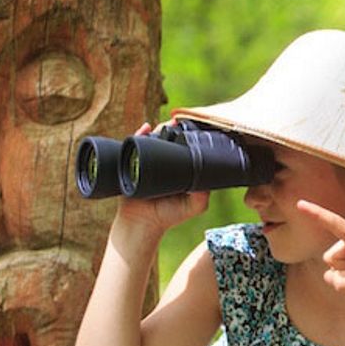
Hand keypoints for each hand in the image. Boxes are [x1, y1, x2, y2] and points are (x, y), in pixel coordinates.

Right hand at [112, 123, 209, 237]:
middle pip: (169, 140)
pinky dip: (140, 134)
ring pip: (153, 139)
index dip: (190, 138)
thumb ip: (204, 194)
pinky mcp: (133, 162)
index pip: (186, 148)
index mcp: (180, 169)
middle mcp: (165, 163)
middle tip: (178, 123)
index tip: (195, 128)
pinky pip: (136, 144)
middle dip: (173, 129)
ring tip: (166, 124)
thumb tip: (210, 175)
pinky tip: (146, 128)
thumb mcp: (194, 205)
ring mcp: (148, 161)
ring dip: (158, 129)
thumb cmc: (168, 215)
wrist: (142, 222)